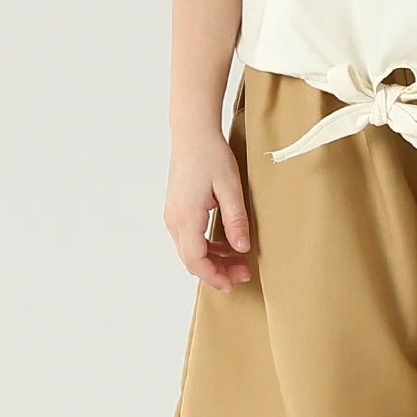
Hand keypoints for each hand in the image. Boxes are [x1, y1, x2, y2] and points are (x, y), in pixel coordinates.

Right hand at [164, 131, 252, 290]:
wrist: (192, 134)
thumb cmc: (211, 155)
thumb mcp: (230, 188)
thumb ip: (236, 220)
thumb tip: (242, 248)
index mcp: (186, 217)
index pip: (196, 260)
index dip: (214, 276)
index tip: (233, 283)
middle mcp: (174, 220)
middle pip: (191, 259)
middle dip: (216, 272)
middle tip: (243, 274)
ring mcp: (173, 216)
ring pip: (190, 251)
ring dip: (212, 260)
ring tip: (238, 262)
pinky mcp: (177, 210)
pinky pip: (189, 238)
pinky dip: (206, 247)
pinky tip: (225, 245)